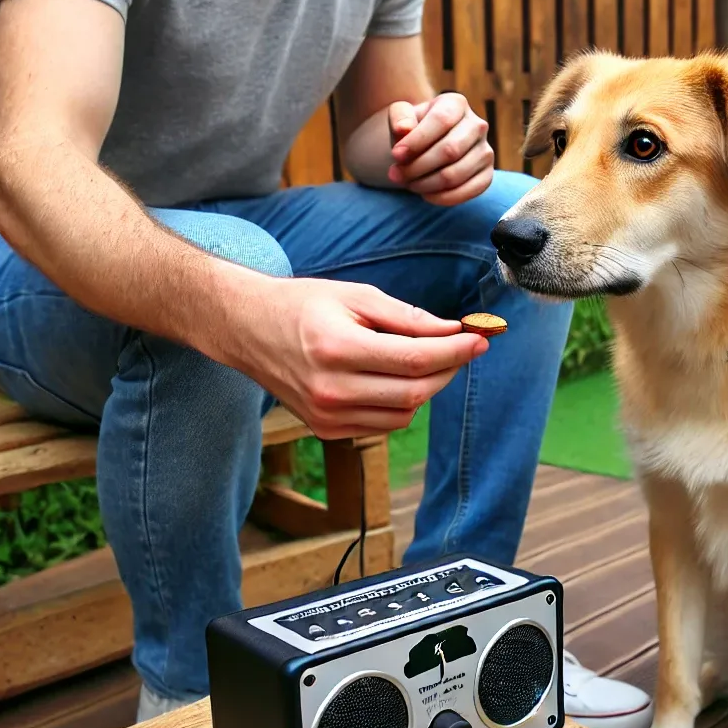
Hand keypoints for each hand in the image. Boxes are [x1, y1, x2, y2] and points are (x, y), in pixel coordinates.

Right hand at [247, 279, 488, 439]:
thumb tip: (453, 331)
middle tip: (463, 348)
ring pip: (404, 415)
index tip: (480, 339)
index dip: (455, 352)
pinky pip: (383, 425)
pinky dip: (402, 405)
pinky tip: (397, 379)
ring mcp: (327, 416)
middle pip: (415, 392)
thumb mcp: (355, 296)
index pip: (415, 359)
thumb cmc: (303, 306)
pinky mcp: (326, 430)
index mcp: (337, 348)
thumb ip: (408, 317)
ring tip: (428, 361)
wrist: (248, 330)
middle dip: (449, 370)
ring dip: (428, 389)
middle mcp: (331, 389)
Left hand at [387, 93, 493, 205]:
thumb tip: (404, 130)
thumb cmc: (414, 129)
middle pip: (449, 151)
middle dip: (417, 167)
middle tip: (396, 175)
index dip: (416, 141)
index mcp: (456, 103)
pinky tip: (427, 195)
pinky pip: (469, 191)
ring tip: (410, 184)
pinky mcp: (487, 175)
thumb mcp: (401, 117)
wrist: (430, 145)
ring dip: (427, 185)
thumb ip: (398, 118)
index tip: (395, 155)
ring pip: (456, 174)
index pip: (441, 121)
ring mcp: (485, 151)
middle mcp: (477, 125)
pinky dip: (444, 198)